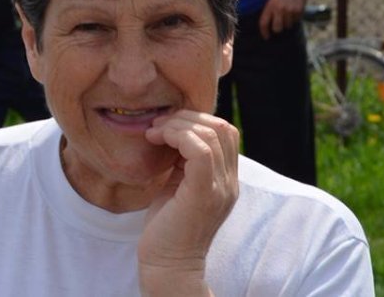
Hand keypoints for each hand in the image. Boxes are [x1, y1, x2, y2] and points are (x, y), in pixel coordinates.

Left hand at [138, 111, 239, 295]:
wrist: (168, 265)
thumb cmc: (167, 226)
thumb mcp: (178, 184)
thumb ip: (183, 161)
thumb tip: (172, 130)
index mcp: (225, 178)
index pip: (225, 132)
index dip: (196, 119)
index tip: (166, 126)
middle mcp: (229, 182)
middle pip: (222, 127)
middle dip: (186, 118)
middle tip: (158, 125)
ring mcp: (220, 188)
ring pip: (210, 134)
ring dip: (177, 125)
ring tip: (154, 133)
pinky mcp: (204, 194)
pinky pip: (200, 151)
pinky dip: (177, 136)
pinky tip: (157, 140)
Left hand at [257, 0, 311, 38]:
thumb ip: (271, 10)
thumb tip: (270, 25)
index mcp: (270, 5)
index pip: (264, 23)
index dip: (264, 32)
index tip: (266, 37)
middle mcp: (279, 9)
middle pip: (277, 29)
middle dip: (277, 29)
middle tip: (279, 26)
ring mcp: (289, 11)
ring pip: (287, 26)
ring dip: (288, 23)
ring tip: (288, 13)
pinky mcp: (298, 11)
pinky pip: (296, 21)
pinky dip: (295, 18)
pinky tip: (294, 10)